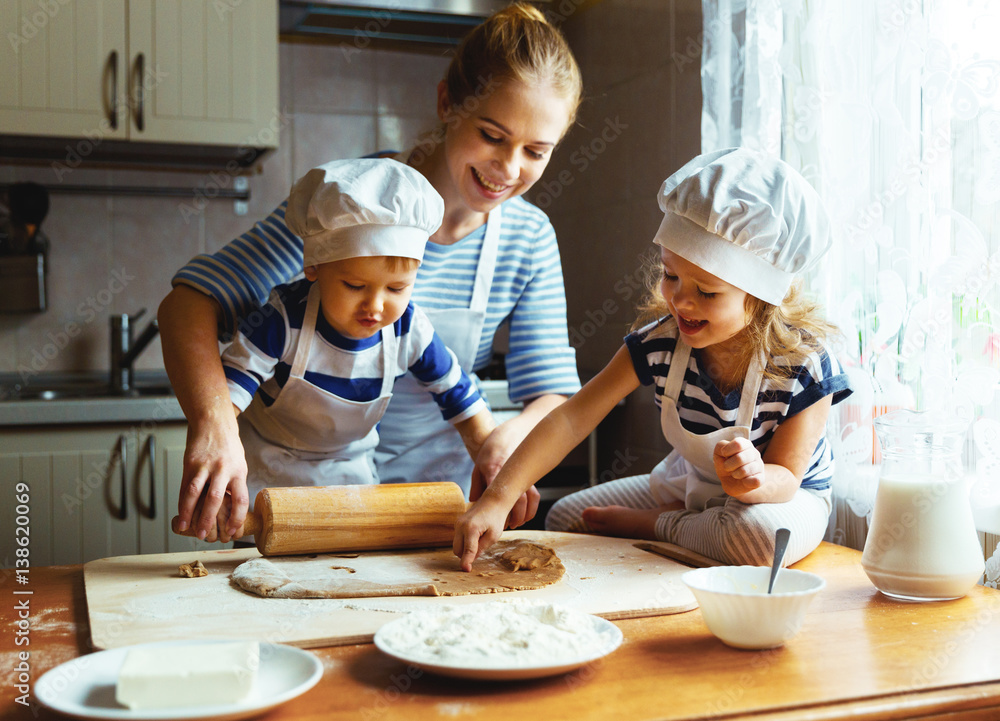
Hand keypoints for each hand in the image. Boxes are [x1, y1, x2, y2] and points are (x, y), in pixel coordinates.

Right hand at [176, 414, 249, 540]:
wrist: (213, 423)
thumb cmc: (228, 448)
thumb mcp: (238, 465)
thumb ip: (233, 486)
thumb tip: (229, 513)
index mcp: (239, 472)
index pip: (241, 499)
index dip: (237, 517)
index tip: (232, 531)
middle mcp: (223, 469)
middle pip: (216, 498)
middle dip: (209, 519)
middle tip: (205, 536)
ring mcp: (205, 466)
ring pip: (195, 492)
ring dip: (189, 513)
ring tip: (186, 528)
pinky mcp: (190, 463)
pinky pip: (185, 486)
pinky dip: (182, 502)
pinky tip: (180, 514)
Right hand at [452, 497, 510, 571]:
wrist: (493, 501)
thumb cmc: (496, 518)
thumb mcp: (493, 536)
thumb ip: (482, 548)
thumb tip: (471, 558)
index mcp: (471, 528)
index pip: (467, 550)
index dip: (466, 562)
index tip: (466, 570)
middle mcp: (461, 525)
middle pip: (458, 550)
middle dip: (466, 555)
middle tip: (481, 549)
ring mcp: (457, 523)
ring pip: (456, 546)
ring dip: (465, 549)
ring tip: (480, 539)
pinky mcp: (457, 523)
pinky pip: (457, 539)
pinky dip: (464, 542)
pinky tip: (476, 536)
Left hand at [471, 422, 539, 527]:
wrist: (508, 434)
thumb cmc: (490, 451)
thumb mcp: (478, 467)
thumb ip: (476, 486)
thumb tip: (473, 505)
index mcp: (493, 470)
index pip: (496, 494)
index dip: (497, 509)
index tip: (493, 521)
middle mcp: (510, 474)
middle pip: (517, 499)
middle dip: (513, 517)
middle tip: (507, 526)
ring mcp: (521, 475)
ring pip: (529, 499)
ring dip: (524, 515)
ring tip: (516, 524)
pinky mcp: (529, 477)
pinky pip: (535, 495)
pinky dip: (532, 508)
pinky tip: (526, 516)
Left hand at [714, 437, 764, 496]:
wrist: (732, 481)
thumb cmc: (726, 464)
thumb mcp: (719, 454)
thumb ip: (720, 447)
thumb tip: (724, 450)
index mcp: (745, 444)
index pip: (738, 444)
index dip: (727, 451)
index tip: (724, 455)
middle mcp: (754, 453)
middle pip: (740, 458)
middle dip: (728, 465)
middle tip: (727, 467)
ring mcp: (759, 466)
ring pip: (746, 470)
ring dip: (735, 474)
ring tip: (734, 474)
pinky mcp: (761, 478)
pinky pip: (756, 480)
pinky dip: (746, 482)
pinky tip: (744, 481)